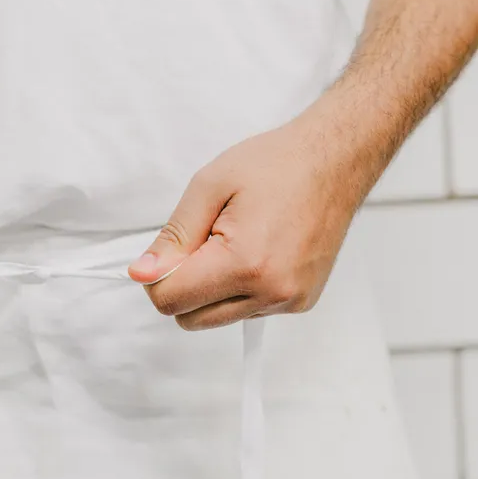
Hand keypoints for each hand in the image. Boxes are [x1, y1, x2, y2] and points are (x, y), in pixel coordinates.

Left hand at [127, 120, 365, 329]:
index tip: (168, 250)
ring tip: (234, 240)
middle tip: (203, 240)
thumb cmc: (276, 164)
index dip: (157, 275)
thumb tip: (142, 274)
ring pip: (217, 317)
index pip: (171, 300)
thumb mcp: (208, 187)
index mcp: (245, 264)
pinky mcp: (300, 302)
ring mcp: (290, 301)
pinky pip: (247, 310)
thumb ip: (172, 237)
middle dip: (183, 284)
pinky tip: (255, 250)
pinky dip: (238, 287)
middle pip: (190, 318)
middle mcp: (272, 292)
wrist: (335, 160)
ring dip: (212, 287)